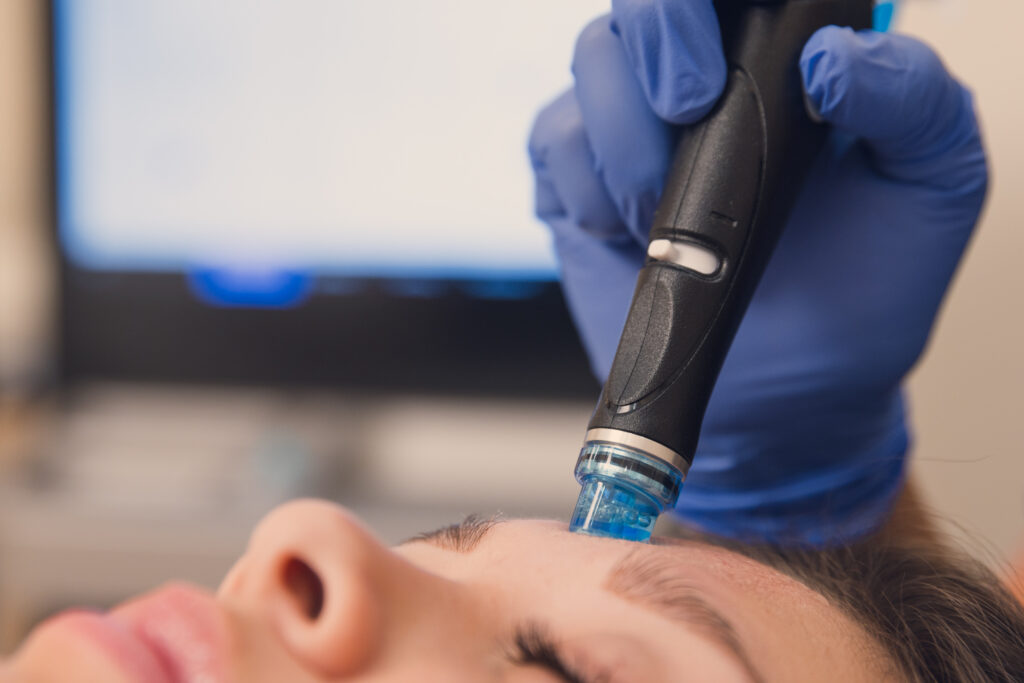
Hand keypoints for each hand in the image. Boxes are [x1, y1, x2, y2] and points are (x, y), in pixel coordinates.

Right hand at [528, 1, 985, 543]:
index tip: (729, 59)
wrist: (790, 393)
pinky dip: (585, 185)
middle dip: (655, 39)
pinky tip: (627, 231)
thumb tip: (830, 58)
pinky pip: (556, 140)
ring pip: (591, 61)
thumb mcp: (932, 187)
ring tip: (665, 212)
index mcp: (787, 60)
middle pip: (644, 4)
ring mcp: (638, 127)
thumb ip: (914, 99)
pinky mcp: (584, 181)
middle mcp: (708, 78)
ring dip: (624, 137)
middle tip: (688, 108)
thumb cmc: (866, 288)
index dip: (706, 2)